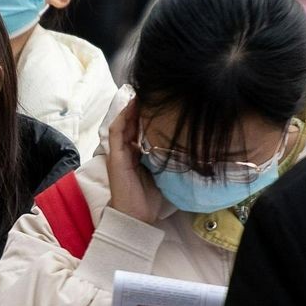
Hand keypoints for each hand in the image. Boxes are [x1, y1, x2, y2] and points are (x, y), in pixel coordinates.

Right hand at [104, 97, 162, 225]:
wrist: (137, 216)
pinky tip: (131, 107)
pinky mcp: (115, 156)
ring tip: (140, 93)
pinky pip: (116, 132)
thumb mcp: (164, 172)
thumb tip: (189, 146)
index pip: (140, 127)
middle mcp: (126, 150)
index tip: (160, 100)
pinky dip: (123, 118)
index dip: (146, 113)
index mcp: (136, 153)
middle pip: (130, 121)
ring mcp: (119, 152)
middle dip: (138, 106)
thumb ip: (169, 158)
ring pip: (122, 122)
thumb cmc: (150, 198)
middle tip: (150, 90)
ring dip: (130, 108)